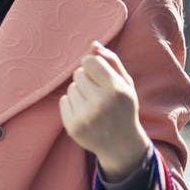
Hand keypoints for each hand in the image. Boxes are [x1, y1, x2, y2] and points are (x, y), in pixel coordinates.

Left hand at [59, 41, 150, 180]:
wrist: (122, 144)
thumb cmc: (123, 107)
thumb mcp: (125, 83)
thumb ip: (111, 60)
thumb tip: (93, 44)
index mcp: (116, 90)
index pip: (89, 61)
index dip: (93, 65)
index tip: (100, 75)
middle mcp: (100, 103)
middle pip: (78, 73)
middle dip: (87, 80)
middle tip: (99, 94)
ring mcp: (85, 117)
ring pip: (70, 87)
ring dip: (80, 92)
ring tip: (94, 105)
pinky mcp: (72, 127)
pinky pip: (63, 101)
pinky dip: (72, 104)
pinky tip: (86, 113)